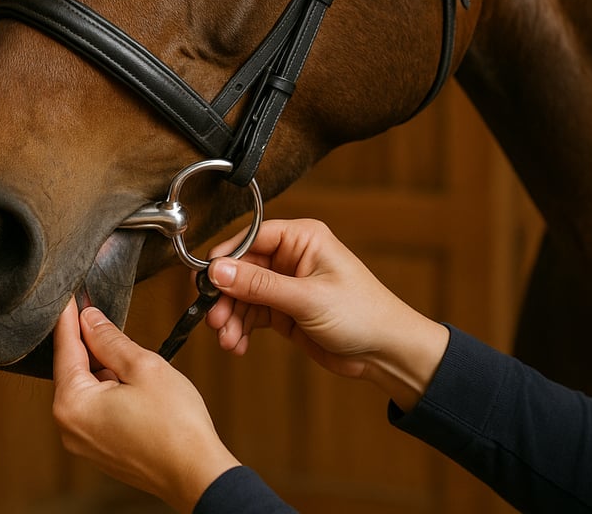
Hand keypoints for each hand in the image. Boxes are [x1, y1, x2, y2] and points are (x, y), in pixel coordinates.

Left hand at [51, 300, 239, 511]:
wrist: (196, 474)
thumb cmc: (176, 426)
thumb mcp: (143, 367)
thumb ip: (110, 339)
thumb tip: (90, 320)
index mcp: (73, 404)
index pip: (65, 349)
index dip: (70, 319)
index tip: (70, 298)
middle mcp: (69, 427)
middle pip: (74, 370)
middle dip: (92, 345)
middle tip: (109, 321)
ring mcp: (84, 442)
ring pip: (88, 389)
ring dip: (106, 369)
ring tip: (136, 363)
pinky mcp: (100, 449)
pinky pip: (96, 409)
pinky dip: (111, 391)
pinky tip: (136, 386)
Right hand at [205, 219, 448, 410]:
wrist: (386, 352)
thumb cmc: (362, 314)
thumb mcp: (307, 298)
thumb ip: (259, 285)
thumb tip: (217, 270)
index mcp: (302, 239)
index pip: (250, 238)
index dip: (225, 258)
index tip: (204, 280)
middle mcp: (291, 257)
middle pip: (241, 269)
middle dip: (225, 296)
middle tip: (214, 319)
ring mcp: (286, 284)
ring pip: (242, 294)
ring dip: (231, 317)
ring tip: (228, 340)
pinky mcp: (284, 310)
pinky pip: (251, 314)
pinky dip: (241, 329)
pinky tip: (238, 344)